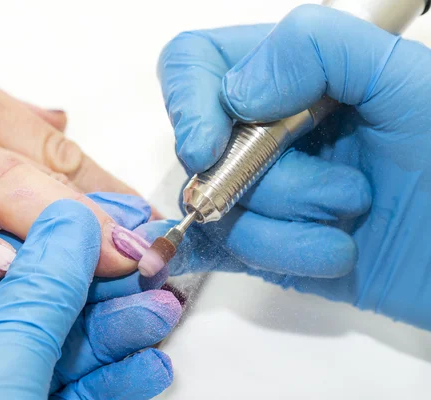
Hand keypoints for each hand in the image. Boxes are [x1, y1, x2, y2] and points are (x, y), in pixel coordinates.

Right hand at [0, 37, 148, 279]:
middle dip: (99, 216)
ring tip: (105, 264)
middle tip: (146, 253)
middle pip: (38, 172)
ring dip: (56, 230)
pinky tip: (3, 267)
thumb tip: (61, 122)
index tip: (148, 224)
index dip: (111, 191)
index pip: (59, 151)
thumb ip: (5, 113)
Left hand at [0, 198, 179, 399]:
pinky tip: (149, 369)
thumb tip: (74, 215)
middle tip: (154, 271)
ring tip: (164, 313)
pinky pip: (76, 392)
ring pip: (68, 348)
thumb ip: (47, 277)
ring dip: (121, 332)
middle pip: (47, 301)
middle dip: (107, 290)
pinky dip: (115, 381)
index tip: (119, 222)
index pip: (9, 253)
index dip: (68, 236)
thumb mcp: (6, 346)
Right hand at [147, 5, 430, 328]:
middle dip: (266, 180)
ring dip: (285, 227)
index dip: (188, 100)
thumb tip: (234, 93)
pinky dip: (263, 255)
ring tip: (349, 226)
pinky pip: (223, 253)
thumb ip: (318, 49)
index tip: (207, 145)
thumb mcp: (404, 80)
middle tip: (338, 193)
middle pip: (201, 150)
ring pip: (216, 208)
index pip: (197, 64)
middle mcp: (268, 129)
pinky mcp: (267, 241)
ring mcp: (263, 189)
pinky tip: (306, 254)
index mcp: (293, 76)